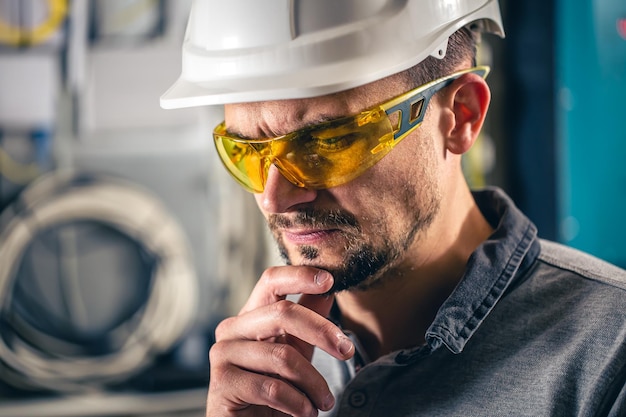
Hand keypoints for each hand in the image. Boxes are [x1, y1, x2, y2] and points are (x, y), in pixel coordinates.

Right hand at [206, 266, 354, 416]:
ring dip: (313, 383)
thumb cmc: (271, 392)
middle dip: (322, 332)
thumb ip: (308, 320)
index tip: (329, 280)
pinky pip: (272, 388)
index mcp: (250, 316)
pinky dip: (297, 404)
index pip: (271, 281)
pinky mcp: (221, 383)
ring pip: (282, 356)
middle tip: (347, 351)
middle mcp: (232, 329)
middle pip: (283, 314)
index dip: (299, 276)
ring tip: (323, 402)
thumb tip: (327, 290)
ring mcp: (223, 354)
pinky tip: (304, 412)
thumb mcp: (297, 352)